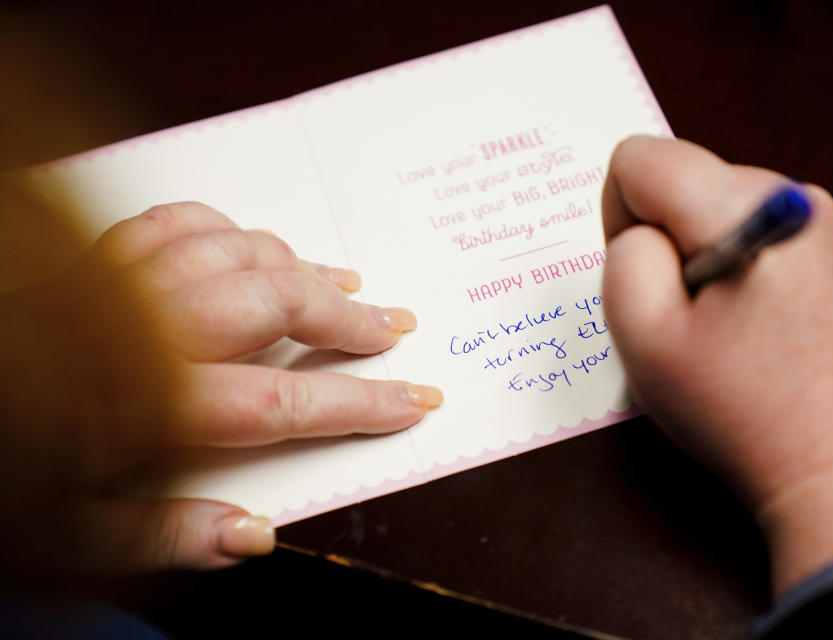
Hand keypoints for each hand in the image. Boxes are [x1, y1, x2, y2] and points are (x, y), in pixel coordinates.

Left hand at [0, 201, 441, 574]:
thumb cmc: (0, 471)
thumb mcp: (69, 535)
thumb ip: (167, 534)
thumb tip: (255, 534)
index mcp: (152, 405)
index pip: (283, 403)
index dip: (360, 403)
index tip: (413, 402)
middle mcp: (148, 331)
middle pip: (274, 304)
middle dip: (346, 319)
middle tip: (392, 331)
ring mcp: (121, 284)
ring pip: (237, 252)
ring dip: (303, 267)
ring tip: (348, 285)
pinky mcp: (98, 260)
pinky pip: (179, 222)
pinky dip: (231, 230)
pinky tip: (256, 245)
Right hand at [601, 136, 832, 593]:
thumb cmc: (750, 417)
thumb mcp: (645, 342)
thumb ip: (622, 261)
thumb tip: (641, 234)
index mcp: (746, 206)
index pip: (642, 157)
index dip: (619, 218)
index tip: (649, 283)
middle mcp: (804, 198)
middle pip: (694, 184)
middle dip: (674, 244)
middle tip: (693, 325)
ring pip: (736, 215)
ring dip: (718, 264)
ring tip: (738, 340)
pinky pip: (783, 243)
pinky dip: (762, 279)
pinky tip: (776, 342)